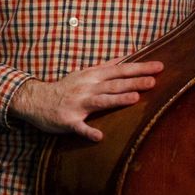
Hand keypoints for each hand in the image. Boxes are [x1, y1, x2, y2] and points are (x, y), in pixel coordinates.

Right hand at [9, 59, 163, 141]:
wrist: (35, 100)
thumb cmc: (63, 88)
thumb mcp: (84, 73)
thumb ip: (105, 67)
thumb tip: (125, 57)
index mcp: (92, 77)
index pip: (120, 70)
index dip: (139, 68)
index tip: (159, 66)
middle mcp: (86, 88)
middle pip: (114, 84)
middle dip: (134, 82)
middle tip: (154, 81)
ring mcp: (78, 104)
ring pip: (101, 101)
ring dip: (118, 99)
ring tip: (135, 98)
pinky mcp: (68, 120)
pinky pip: (79, 127)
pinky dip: (88, 131)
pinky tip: (99, 136)